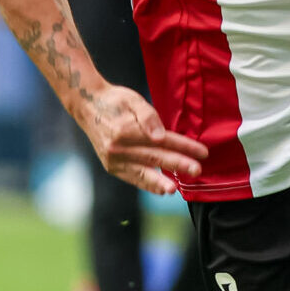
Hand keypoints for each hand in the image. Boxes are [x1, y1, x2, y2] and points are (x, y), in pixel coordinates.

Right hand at [77, 83, 208, 195]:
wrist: (87, 106)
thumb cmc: (114, 101)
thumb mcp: (132, 100)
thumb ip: (148, 116)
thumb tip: (160, 137)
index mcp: (126, 130)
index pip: (162, 140)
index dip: (184, 146)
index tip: (203, 152)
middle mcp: (118, 149)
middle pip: (155, 158)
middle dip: (178, 165)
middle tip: (197, 171)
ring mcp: (113, 160)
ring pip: (142, 173)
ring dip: (160, 182)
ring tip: (174, 190)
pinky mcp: (111, 167)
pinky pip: (133, 178)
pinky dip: (147, 184)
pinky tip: (161, 190)